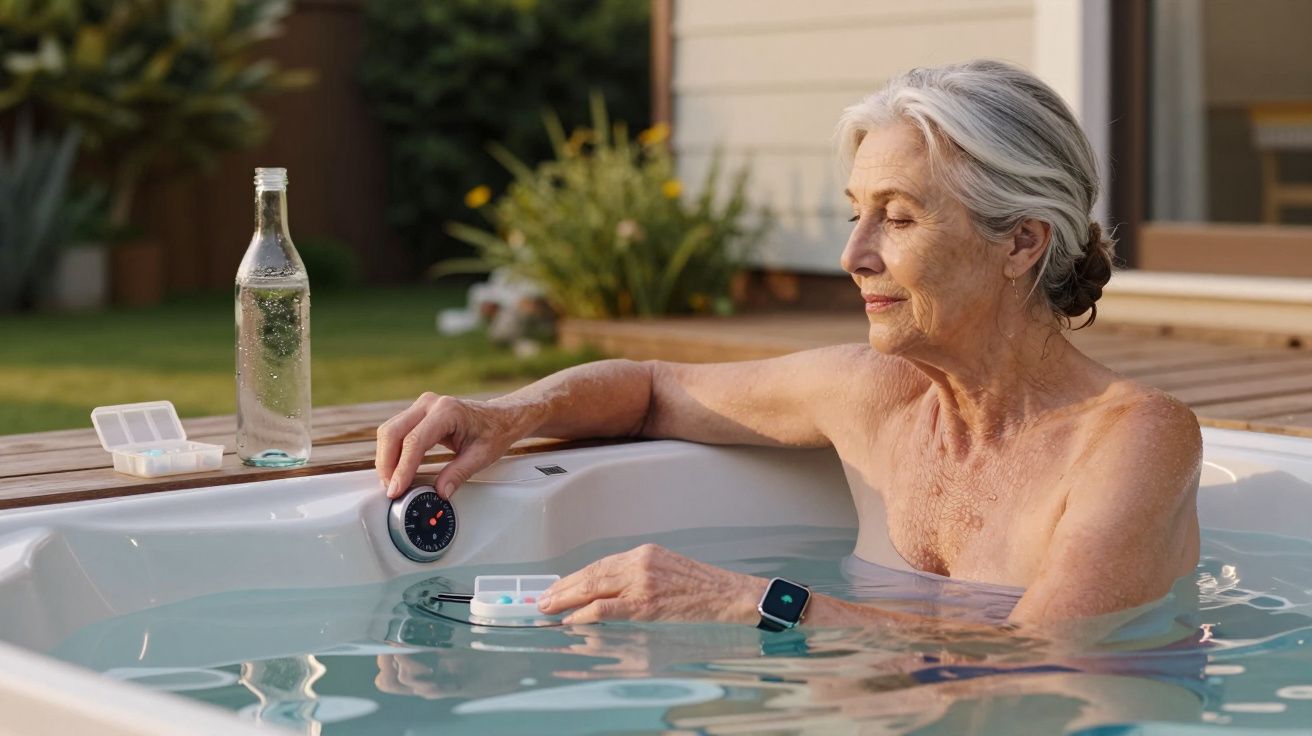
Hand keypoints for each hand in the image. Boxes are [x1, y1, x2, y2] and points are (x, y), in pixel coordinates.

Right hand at [375, 393, 533, 498]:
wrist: (500, 418)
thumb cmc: (493, 432)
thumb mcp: (481, 456)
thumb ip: (458, 474)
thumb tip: (440, 493)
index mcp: (447, 411)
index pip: (414, 441)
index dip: (402, 468)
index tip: (396, 489)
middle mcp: (430, 404)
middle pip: (393, 433)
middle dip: (387, 464)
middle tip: (391, 489)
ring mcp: (421, 406)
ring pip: (389, 431)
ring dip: (386, 458)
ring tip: (393, 482)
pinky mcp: (417, 413)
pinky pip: (395, 431)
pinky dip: (392, 451)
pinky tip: (396, 469)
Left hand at [536, 543, 767, 624]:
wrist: (728, 594)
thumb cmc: (701, 586)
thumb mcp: (667, 569)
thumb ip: (639, 575)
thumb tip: (608, 590)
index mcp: (644, 553)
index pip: (600, 564)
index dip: (576, 577)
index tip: (558, 586)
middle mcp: (640, 563)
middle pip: (592, 573)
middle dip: (564, 587)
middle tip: (543, 598)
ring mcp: (642, 583)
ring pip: (594, 588)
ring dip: (567, 600)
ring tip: (550, 608)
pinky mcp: (647, 604)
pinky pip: (607, 609)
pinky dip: (586, 614)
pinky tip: (572, 620)